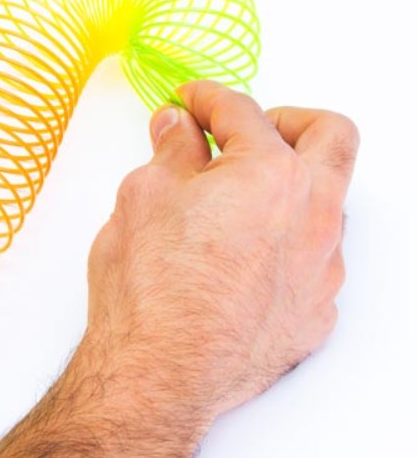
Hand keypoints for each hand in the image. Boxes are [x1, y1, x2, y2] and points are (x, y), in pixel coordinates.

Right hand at [0, 81, 358, 456]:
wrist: (159, 373)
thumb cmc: (150, 287)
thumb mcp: (144, 196)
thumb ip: (171, 151)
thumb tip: (178, 129)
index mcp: (271, 174)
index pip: (242, 111)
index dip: (207, 98)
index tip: (190, 102)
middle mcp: (313, 215)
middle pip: (328, 137)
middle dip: (287, 120)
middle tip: (243, 132)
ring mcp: (321, 267)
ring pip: (326, 202)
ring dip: (286, 187)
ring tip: (233, 202)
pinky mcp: (315, 311)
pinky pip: (313, 259)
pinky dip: (283, 242)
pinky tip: (239, 256)